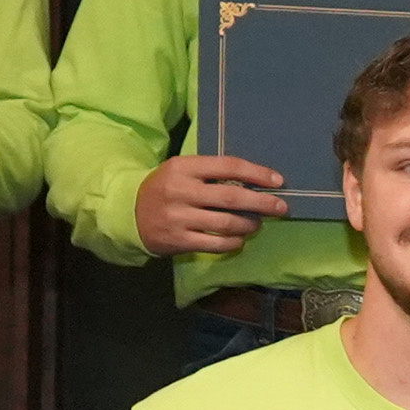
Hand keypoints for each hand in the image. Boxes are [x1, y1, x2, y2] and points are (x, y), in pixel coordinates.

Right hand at [135, 153, 290, 256]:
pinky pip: (215, 244)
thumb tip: (255, 181)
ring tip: (256, 223)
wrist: (128, 212)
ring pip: (226, 223)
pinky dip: (233, 242)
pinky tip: (239, 239)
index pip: (228, 166)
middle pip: (231, 197)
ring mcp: (178, 217)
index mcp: (183, 167)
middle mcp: (180, 191)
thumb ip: (211, 173)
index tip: (278, 181)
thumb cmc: (166, 189)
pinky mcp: (178, 240)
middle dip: (262, 202)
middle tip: (281, 207)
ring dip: (248, 224)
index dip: (256, 173)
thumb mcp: (182, 171)